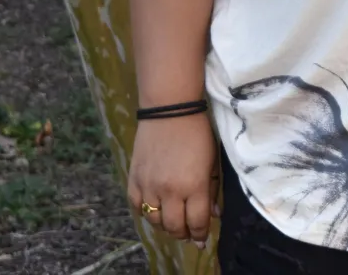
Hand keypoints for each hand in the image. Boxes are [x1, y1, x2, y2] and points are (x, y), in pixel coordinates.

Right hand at [127, 111, 218, 246]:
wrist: (169, 109)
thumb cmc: (197, 132)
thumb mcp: (212, 160)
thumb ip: (213, 189)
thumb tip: (214, 214)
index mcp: (194, 185)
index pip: (196, 223)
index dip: (200, 234)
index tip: (202, 238)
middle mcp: (170, 191)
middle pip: (174, 228)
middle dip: (183, 233)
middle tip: (188, 230)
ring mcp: (149, 186)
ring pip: (154, 221)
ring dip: (165, 225)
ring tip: (172, 219)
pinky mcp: (134, 179)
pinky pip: (137, 207)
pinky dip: (145, 211)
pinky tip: (154, 207)